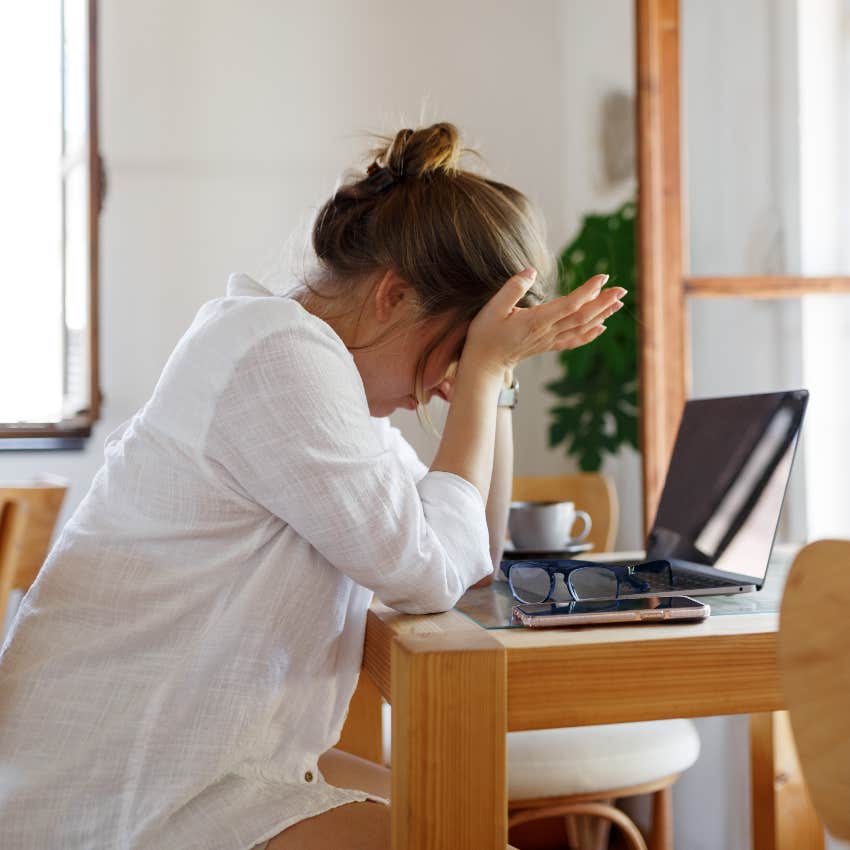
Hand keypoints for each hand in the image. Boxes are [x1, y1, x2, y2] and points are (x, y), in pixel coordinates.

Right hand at [461, 269, 625, 377]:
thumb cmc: (485, 334)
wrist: (484, 364)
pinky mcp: (547, 345)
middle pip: (582, 316)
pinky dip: (590, 334)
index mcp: (536, 321)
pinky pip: (573, 341)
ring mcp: (549, 340)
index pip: (570, 304)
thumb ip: (512, 288)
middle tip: (622, 289)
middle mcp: (547, 332)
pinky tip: (602, 327)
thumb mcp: (492, 308)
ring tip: (618, 302)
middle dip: (603, 302)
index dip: (588, 291)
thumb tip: (531, 271)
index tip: (602, 277)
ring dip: (602, 314)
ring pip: (581, 327)